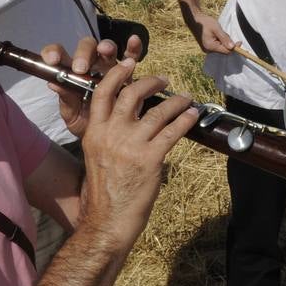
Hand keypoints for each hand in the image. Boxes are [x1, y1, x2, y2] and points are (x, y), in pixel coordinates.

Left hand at [44, 36, 144, 138]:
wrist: (105, 137)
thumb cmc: (85, 123)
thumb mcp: (72, 115)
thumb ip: (65, 100)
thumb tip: (54, 84)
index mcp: (71, 73)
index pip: (59, 55)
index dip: (54, 53)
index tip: (53, 61)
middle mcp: (90, 65)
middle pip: (85, 48)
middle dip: (83, 54)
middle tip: (81, 69)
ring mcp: (108, 67)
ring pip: (106, 48)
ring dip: (106, 47)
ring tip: (105, 51)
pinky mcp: (126, 72)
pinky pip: (131, 56)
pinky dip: (133, 48)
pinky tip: (134, 41)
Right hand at [76, 57, 197, 251]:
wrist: (106, 221)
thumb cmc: (103, 194)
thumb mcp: (96, 157)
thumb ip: (107, 136)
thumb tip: (129, 120)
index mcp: (93, 132)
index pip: (103, 92)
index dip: (118, 74)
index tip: (131, 64)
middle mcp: (110, 134)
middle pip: (131, 94)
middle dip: (150, 82)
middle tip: (164, 80)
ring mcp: (130, 145)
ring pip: (157, 111)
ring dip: (175, 101)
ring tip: (186, 98)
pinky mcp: (149, 159)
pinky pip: (172, 131)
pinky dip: (185, 120)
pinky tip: (192, 115)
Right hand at [189, 11, 235, 54]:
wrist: (194, 20)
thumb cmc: (205, 22)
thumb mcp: (217, 28)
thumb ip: (225, 38)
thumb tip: (233, 47)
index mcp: (211, 47)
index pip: (227, 51)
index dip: (235, 48)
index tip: (240, 41)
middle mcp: (208, 50)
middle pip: (224, 50)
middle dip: (227, 42)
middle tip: (224, 32)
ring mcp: (207, 49)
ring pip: (221, 47)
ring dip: (223, 41)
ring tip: (218, 31)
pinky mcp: (207, 46)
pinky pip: (217, 46)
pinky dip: (219, 40)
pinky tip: (215, 34)